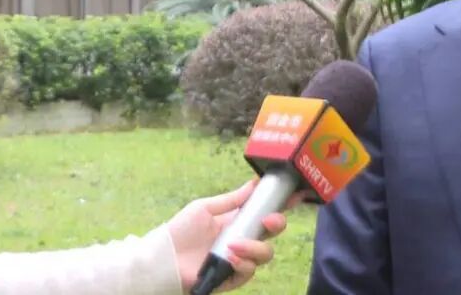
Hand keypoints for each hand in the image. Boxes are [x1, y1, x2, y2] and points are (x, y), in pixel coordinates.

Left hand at [166, 180, 289, 291]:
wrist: (164, 258)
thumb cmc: (181, 230)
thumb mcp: (204, 208)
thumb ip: (231, 199)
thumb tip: (253, 183)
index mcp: (238, 221)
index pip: (265, 211)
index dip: (282, 204)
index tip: (296, 194)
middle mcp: (242, 239)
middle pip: (273, 233)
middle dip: (277, 224)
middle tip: (268, 221)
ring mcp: (239, 259)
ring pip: (265, 254)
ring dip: (254, 248)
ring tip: (233, 246)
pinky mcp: (232, 277)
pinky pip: (249, 271)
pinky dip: (243, 264)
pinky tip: (230, 258)